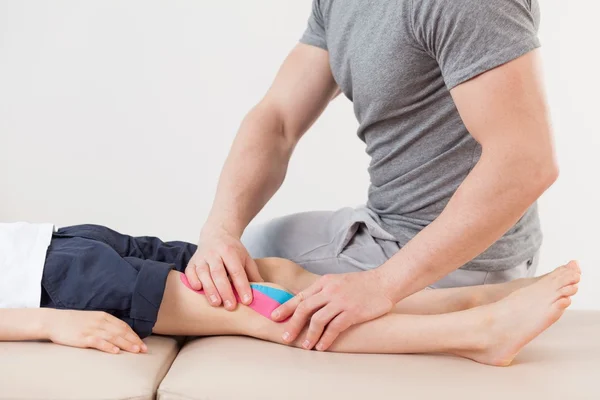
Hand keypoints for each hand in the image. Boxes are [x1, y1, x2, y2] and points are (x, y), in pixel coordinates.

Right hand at [46, 310, 146, 353]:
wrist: (54, 321)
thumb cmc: (74, 321)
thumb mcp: (93, 318)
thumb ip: (105, 324)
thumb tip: (119, 332)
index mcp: (104, 316)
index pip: (123, 326)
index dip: (134, 335)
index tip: (142, 343)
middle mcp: (100, 322)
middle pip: (121, 332)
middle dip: (134, 341)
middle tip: (144, 349)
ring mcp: (92, 329)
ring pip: (113, 337)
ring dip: (126, 344)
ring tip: (136, 350)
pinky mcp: (83, 337)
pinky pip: (98, 342)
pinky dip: (108, 346)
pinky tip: (116, 351)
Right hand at [185, 225, 262, 310]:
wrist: (216, 233)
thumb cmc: (233, 250)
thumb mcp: (246, 258)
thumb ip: (253, 274)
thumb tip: (264, 292)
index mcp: (230, 251)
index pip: (237, 271)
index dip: (242, 286)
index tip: (247, 301)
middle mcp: (215, 253)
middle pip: (219, 273)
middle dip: (225, 291)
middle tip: (231, 307)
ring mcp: (202, 257)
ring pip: (204, 273)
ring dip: (209, 289)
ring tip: (216, 303)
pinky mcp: (192, 262)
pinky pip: (190, 272)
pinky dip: (193, 281)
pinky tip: (198, 290)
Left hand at [271, 269, 393, 350]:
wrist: (384, 282)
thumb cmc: (361, 284)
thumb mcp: (337, 281)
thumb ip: (322, 291)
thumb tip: (304, 301)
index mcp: (324, 282)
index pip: (301, 296)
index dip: (286, 307)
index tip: (275, 317)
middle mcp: (330, 290)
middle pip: (304, 308)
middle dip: (292, 324)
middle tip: (285, 337)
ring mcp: (341, 301)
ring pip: (317, 320)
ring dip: (309, 335)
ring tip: (304, 346)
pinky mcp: (352, 312)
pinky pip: (334, 327)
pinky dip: (326, 338)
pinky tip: (321, 346)